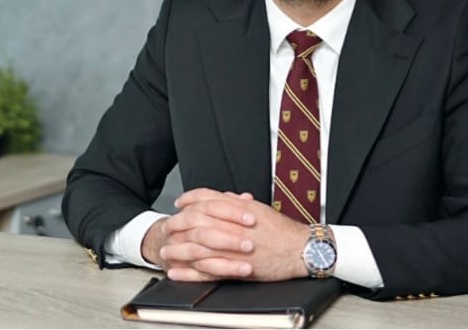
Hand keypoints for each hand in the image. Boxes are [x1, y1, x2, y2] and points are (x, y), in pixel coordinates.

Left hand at [154, 188, 310, 281]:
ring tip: (166, 252)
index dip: (189, 200)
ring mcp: (233, 247)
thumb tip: (225, 195)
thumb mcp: (260, 209)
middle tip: (166, 226)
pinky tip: (179, 272)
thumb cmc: (283, 231)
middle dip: (177, 224)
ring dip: (178, 249)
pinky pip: (207, 270)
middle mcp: (233, 226)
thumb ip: (239, 202)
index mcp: (239, 209)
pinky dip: (190, 272)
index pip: (206, 199)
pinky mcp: (236, 267)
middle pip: (196, 221)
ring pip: (197, 246)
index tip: (179, 203)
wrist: (301, 250)